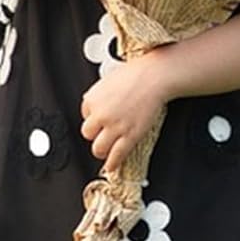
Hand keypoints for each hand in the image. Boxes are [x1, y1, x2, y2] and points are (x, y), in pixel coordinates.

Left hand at [81, 53, 169, 172]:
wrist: (154, 77)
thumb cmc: (136, 74)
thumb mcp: (108, 80)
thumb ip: (100, 94)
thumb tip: (95, 103)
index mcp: (92, 99)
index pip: (85, 115)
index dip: (94, 117)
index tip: (101, 119)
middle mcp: (100, 115)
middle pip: (87, 133)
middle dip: (95, 134)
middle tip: (102, 135)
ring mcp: (115, 127)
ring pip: (98, 148)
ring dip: (101, 150)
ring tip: (105, 151)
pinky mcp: (130, 135)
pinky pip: (117, 155)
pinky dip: (113, 163)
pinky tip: (112, 166)